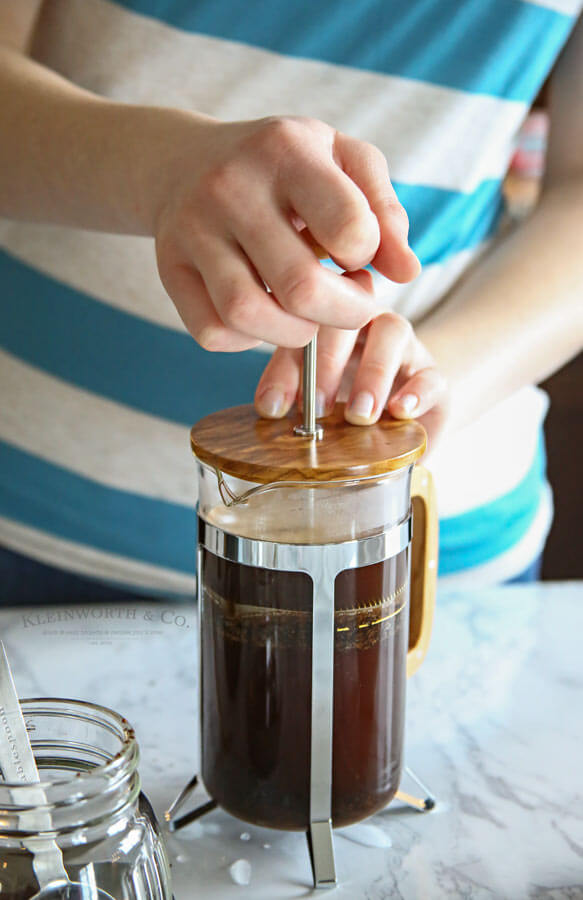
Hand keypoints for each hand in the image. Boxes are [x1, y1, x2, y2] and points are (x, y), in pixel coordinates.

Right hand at [154, 115, 419, 351]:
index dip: (366, 256)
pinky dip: (247, 341)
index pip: (349, 229)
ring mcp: (193, 230)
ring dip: (294, 334)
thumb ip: (385, 212)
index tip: (358, 254)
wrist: (185, 160)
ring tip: (309, 315)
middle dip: (343, 314)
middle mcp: (231, 187)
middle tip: (352, 305)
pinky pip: (212, 332)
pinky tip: (265, 315)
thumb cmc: (284, 167)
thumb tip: (406, 274)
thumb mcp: (344, 161)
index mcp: (286, 150)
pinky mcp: (168, 268)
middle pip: (300, 287)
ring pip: (248, 316)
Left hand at [255, 270, 447, 448]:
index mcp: (323, 323)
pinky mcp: (432, 374)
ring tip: (359, 416)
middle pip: (345, 318)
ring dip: (372, 374)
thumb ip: (292, 396)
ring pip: (392, 332)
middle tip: (316, 410)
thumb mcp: (313, 402)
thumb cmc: (344, 403)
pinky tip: (401, 412)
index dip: (284, 364)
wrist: (398, 418)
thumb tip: (270, 411)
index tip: (272, 408)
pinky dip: (417, 392)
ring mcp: (402, 344)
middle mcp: (362, 320)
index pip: (298, 328)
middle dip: (327, 365)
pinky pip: (430, 373)